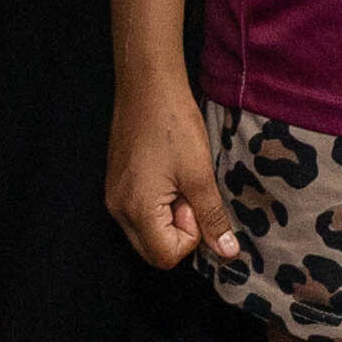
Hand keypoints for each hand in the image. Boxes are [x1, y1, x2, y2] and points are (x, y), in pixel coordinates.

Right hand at [109, 73, 226, 267]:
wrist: (147, 85)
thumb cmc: (173, 124)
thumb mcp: (199, 173)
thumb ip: (212, 217)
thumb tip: (228, 253)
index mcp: (136, 210)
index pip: (166, 256)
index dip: (190, 236)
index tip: (194, 201)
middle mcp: (118, 209)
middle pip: (154, 250)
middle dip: (179, 230)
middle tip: (188, 193)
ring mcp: (114, 197)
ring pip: (148, 232)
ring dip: (170, 216)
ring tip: (179, 180)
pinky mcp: (116, 184)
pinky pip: (140, 213)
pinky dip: (158, 204)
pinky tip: (168, 173)